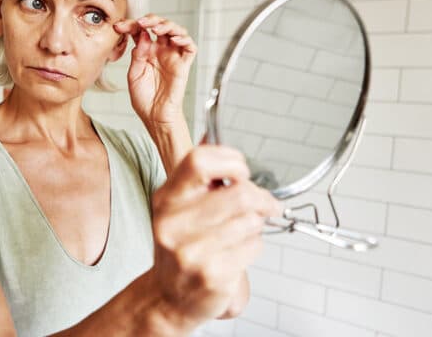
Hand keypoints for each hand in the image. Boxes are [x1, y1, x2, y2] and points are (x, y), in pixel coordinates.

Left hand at [113, 14, 196, 127]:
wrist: (155, 117)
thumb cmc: (144, 99)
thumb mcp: (134, 74)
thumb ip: (137, 55)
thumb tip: (142, 34)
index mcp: (147, 51)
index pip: (141, 31)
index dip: (131, 25)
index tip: (118, 26)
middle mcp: (161, 51)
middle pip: (160, 25)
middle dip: (150, 19)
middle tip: (140, 23)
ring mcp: (173, 57)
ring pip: (176, 31)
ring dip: (167, 25)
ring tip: (156, 28)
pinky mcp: (184, 65)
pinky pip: (190, 47)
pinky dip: (184, 39)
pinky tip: (173, 39)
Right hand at [147, 145, 281, 329]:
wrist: (169, 298)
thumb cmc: (181, 248)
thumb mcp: (178, 207)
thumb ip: (197, 176)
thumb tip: (211, 133)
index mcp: (166, 199)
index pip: (200, 161)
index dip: (231, 161)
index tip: (242, 172)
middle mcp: (173, 223)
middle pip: (238, 194)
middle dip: (260, 198)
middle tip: (265, 205)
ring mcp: (191, 252)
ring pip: (250, 221)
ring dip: (256, 225)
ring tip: (244, 232)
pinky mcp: (212, 275)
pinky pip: (253, 247)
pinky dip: (254, 246)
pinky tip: (239, 252)